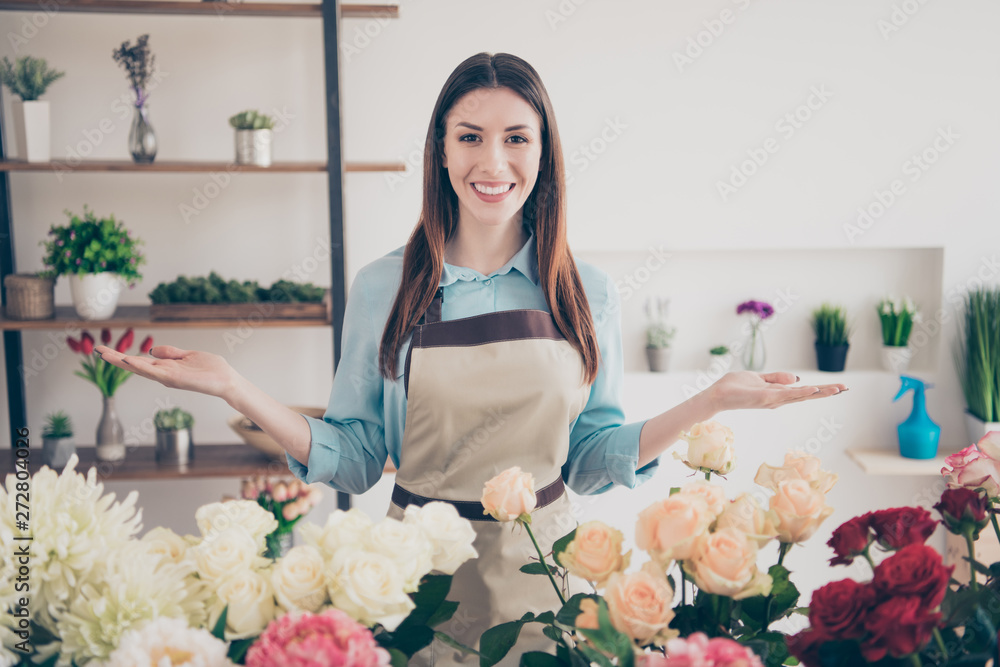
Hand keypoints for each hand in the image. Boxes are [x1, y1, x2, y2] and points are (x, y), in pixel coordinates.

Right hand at [95, 344, 242, 400]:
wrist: (227, 380)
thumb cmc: (211, 369)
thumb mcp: (187, 355)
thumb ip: (170, 353)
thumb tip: (151, 350)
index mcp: (165, 367)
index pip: (138, 361)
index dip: (121, 356)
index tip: (103, 349)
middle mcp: (163, 374)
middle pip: (134, 366)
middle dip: (115, 359)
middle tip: (96, 350)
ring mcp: (167, 377)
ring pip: (141, 369)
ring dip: (123, 361)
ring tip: (105, 354)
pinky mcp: (175, 379)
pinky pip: (156, 372)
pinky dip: (142, 366)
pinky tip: (129, 360)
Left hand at [705, 371, 847, 412]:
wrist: (717, 394)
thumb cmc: (735, 387)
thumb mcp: (759, 378)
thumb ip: (777, 378)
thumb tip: (797, 378)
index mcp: (777, 394)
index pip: (803, 391)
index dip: (820, 389)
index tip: (839, 386)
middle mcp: (778, 399)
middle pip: (806, 395)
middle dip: (825, 392)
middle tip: (845, 388)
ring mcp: (772, 400)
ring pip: (800, 395)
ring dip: (818, 392)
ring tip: (836, 389)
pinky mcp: (764, 398)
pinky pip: (785, 395)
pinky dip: (799, 392)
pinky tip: (812, 389)